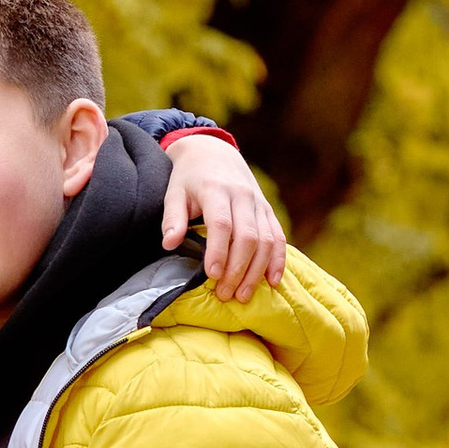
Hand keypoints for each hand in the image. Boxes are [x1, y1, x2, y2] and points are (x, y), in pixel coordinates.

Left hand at [162, 136, 284, 303]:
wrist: (213, 152)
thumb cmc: (188, 178)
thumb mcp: (174, 192)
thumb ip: (172, 218)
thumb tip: (169, 244)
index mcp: (216, 190)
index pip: (222, 224)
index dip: (219, 251)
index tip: (212, 275)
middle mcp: (243, 196)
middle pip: (248, 236)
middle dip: (238, 269)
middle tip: (225, 295)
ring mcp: (258, 203)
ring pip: (266, 240)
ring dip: (257, 270)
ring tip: (243, 295)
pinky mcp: (267, 210)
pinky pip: (279, 236)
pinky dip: (278, 259)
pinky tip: (272, 281)